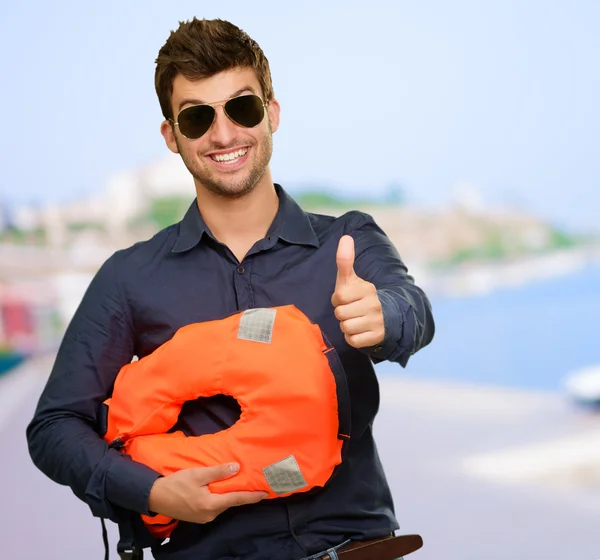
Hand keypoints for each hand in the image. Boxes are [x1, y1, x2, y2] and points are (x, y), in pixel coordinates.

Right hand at [147, 463, 267, 523]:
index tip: (265, 493)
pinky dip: (220, 498)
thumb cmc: (176, 484)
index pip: (237, 499)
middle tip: (255, 485)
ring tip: (240, 485)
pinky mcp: (198, 516)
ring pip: (222, 504)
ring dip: (230, 495)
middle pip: (230, 502)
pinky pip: (214, 506)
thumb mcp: (198, 474)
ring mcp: (204, 517)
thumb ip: (218, 472)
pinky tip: (222, 490)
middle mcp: (210, 514)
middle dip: (242, 494)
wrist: (155, 497)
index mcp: (211, 505)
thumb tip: (236, 468)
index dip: (252, 496)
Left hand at [331, 235, 384, 348]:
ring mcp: (377, 321)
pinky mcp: (377, 337)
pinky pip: (353, 340)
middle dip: (341, 314)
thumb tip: (345, 237)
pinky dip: (352, 338)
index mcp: (367, 289)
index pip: (339, 296)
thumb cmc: (359, 296)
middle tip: (351, 310)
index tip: (345, 298)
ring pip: (346, 328)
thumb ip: (345, 260)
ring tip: (355, 320)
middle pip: (340, 314)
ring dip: (346, 326)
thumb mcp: (351, 279)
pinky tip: (360, 330)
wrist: (384, 316)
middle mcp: (374, 304)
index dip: (338, 299)